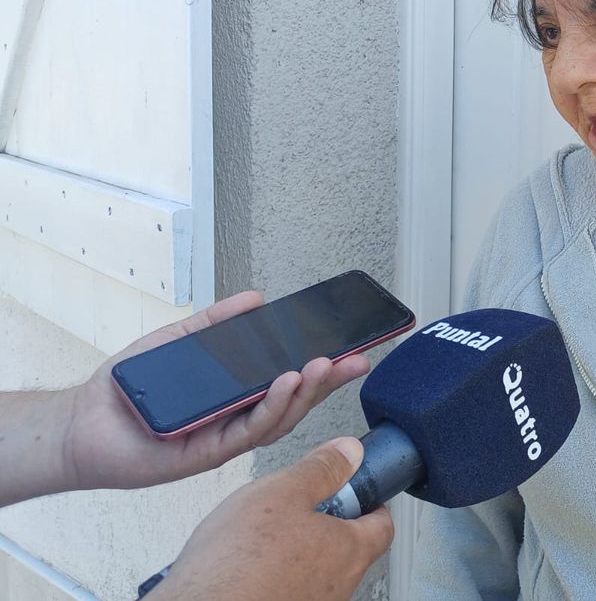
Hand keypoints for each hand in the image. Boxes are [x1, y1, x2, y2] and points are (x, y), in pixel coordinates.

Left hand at [60, 291, 370, 491]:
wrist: (82, 420)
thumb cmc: (130, 389)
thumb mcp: (179, 339)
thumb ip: (217, 322)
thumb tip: (256, 299)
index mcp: (237, 395)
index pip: (289, 380)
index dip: (323, 365)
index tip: (351, 345)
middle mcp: (237, 419)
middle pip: (295, 401)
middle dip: (328, 380)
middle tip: (356, 357)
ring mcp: (224, 438)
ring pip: (278, 419)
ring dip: (306, 392)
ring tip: (323, 366)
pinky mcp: (206, 454)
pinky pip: (246, 431)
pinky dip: (271, 406)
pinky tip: (285, 382)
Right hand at [155, 437, 393, 600]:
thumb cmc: (234, 565)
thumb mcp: (282, 493)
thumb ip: (322, 469)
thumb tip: (350, 453)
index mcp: (349, 552)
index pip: (383, 524)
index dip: (371, 500)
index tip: (354, 488)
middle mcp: (338, 588)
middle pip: (350, 547)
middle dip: (328, 522)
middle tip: (298, 507)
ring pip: (318, 570)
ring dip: (299, 549)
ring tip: (263, 536)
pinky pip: (290, 588)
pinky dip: (276, 572)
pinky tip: (246, 564)